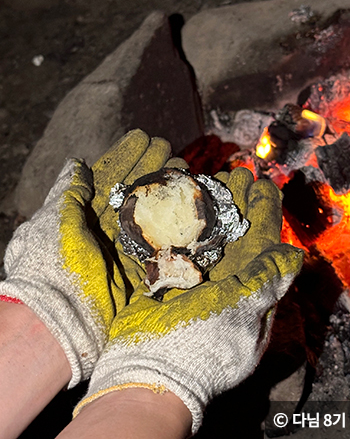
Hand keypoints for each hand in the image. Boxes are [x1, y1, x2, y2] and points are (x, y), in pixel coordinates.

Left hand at [0, 129, 171, 386]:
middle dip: (149, 167)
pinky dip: (172, 222)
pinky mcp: (137, 265)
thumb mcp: (55, 223)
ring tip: (180, 168)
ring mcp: (122, 245)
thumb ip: (69, 193)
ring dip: (163, 190)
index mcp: (81, 212)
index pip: (109, 177)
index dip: (126, 156)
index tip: (142, 138)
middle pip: (132, 190)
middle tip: (167, 147)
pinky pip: (157, 239)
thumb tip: (77, 164)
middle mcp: (104, 226)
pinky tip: (184, 203)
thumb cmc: (53, 268)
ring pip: (147, 211)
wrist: (62, 322)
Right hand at [74, 167, 302, 432]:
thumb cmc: (199, 347)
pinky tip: (176, 202)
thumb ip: (265, 280)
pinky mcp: (168, 281)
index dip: (263, 211)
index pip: (262, 243)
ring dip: (209, 208)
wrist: (147, 376)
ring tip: (209, 179)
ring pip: (208, 236)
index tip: (262, 183)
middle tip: (234, 173)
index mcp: (249, 291)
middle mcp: (226, 284)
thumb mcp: (240, 313)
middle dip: (237, 203)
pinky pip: (178, 245)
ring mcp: (196, 283)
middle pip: (235, 234)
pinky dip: (179, 224)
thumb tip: (293, 253)